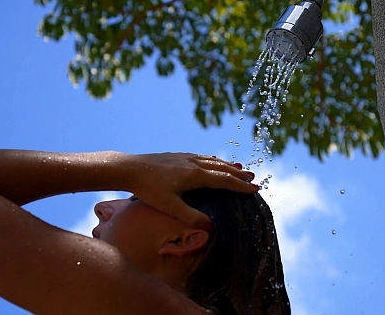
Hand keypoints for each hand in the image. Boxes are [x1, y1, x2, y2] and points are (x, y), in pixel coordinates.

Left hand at [116, 152, 256, 227]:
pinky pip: (202, 157)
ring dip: (227, 165)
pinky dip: (213, 160)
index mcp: (195, 175)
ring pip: (212, 160)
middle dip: (238, 174)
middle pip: (222, 168)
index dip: (240, 186)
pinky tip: (212, 161)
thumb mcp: (169, 206)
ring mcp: (185, 158)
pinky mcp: (177, 156)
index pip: (223, 180)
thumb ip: (190, 216)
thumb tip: (210, 227)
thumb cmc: (148, 189)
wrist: (129, 168)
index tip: (254, 189)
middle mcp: (193, 163)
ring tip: (239, 168)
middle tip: (253, 178)